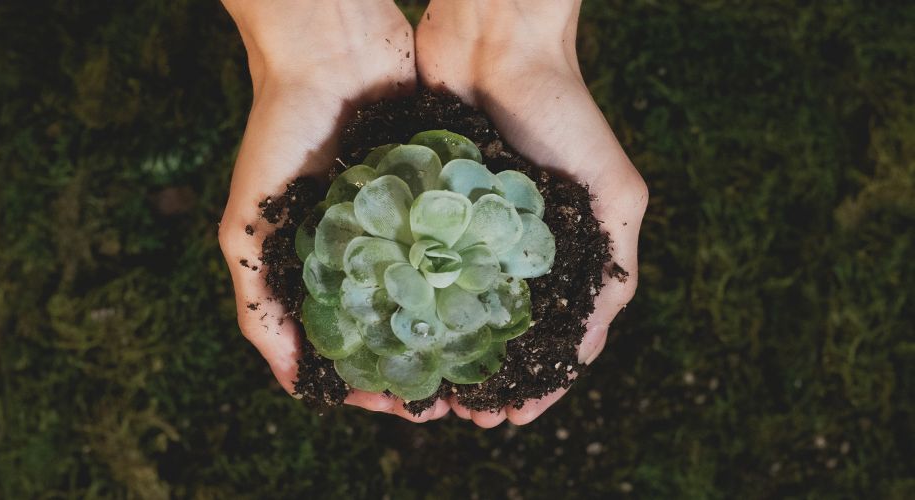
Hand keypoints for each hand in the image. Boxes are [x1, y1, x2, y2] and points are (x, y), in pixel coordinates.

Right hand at [217, 0, 448, 421]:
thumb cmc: (279, 135)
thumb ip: (258, 302)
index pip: (350, 341)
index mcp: (322, 265)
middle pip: (402, 323)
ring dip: (457, 331)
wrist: (332, 51)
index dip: (370, 380)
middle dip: (423, 364)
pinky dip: (481, 274)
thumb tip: (294, 385)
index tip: (396, 406)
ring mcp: (409, 221)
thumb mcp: (248, 226)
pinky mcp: (443, 190)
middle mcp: (369, 248)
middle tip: (450, 396)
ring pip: (440, 290)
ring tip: (480, 364)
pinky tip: (500, 304)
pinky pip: (467, 241)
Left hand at [416, 0, 647, 426]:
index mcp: (568, 251)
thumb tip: (590, 344)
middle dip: (485, 376)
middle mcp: (519, 247)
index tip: (514, 417)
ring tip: (427, 388)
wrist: (495, 43)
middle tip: (462, 415)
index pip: (557, 335)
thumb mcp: (613, 192)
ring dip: (446, 351)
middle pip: (503, 330)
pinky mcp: (431, 206)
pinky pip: (420, 263)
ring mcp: (473, 229)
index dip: (540, 380)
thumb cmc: (564, 113)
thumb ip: (614, 264)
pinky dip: (413, 301)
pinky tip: (398, 331)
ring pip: (457, 307)